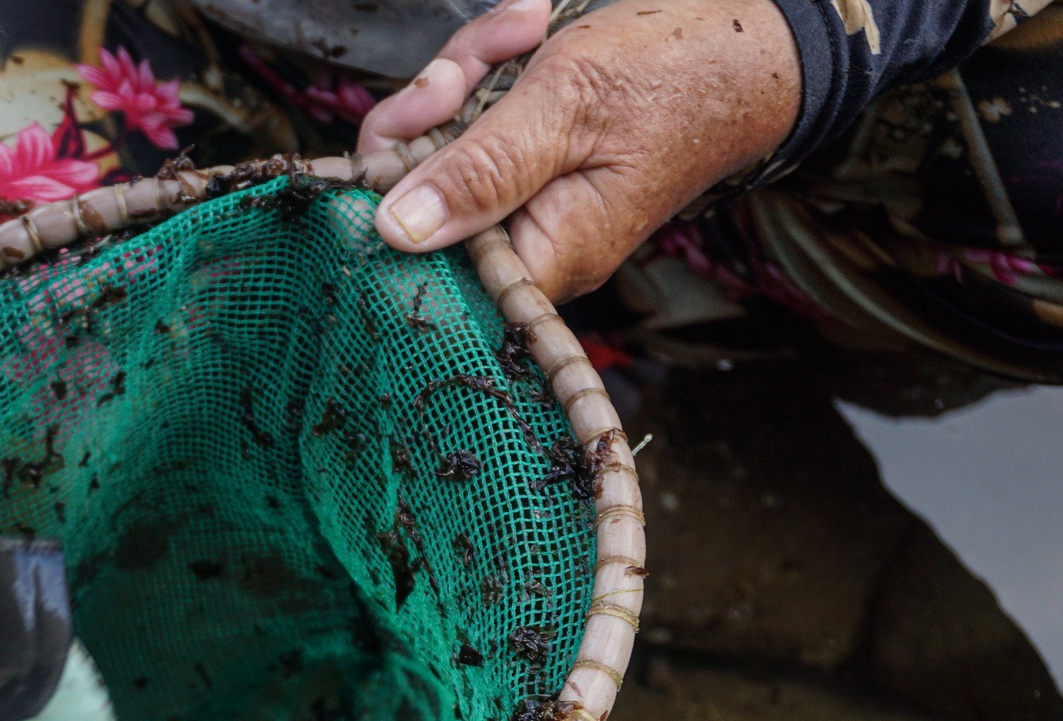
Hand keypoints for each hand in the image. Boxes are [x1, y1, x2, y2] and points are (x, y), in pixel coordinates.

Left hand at [360, 0, 801, 300]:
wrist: (755, 39)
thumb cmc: (681, 72)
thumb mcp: (567, 107)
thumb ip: (479, 171)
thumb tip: (398, 232)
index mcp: (545, 255)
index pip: (424, 263)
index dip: (396, 192)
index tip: (418, 123)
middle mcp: (530, 242)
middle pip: (418, 195)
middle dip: (431, 110)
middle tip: (468, 65)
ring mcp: (526, 201)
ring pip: (441, 143)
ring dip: (465, 71)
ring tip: (522, 28)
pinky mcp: (527, 162)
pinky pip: (476, 122)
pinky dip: (488, 65)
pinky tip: (528, 29)